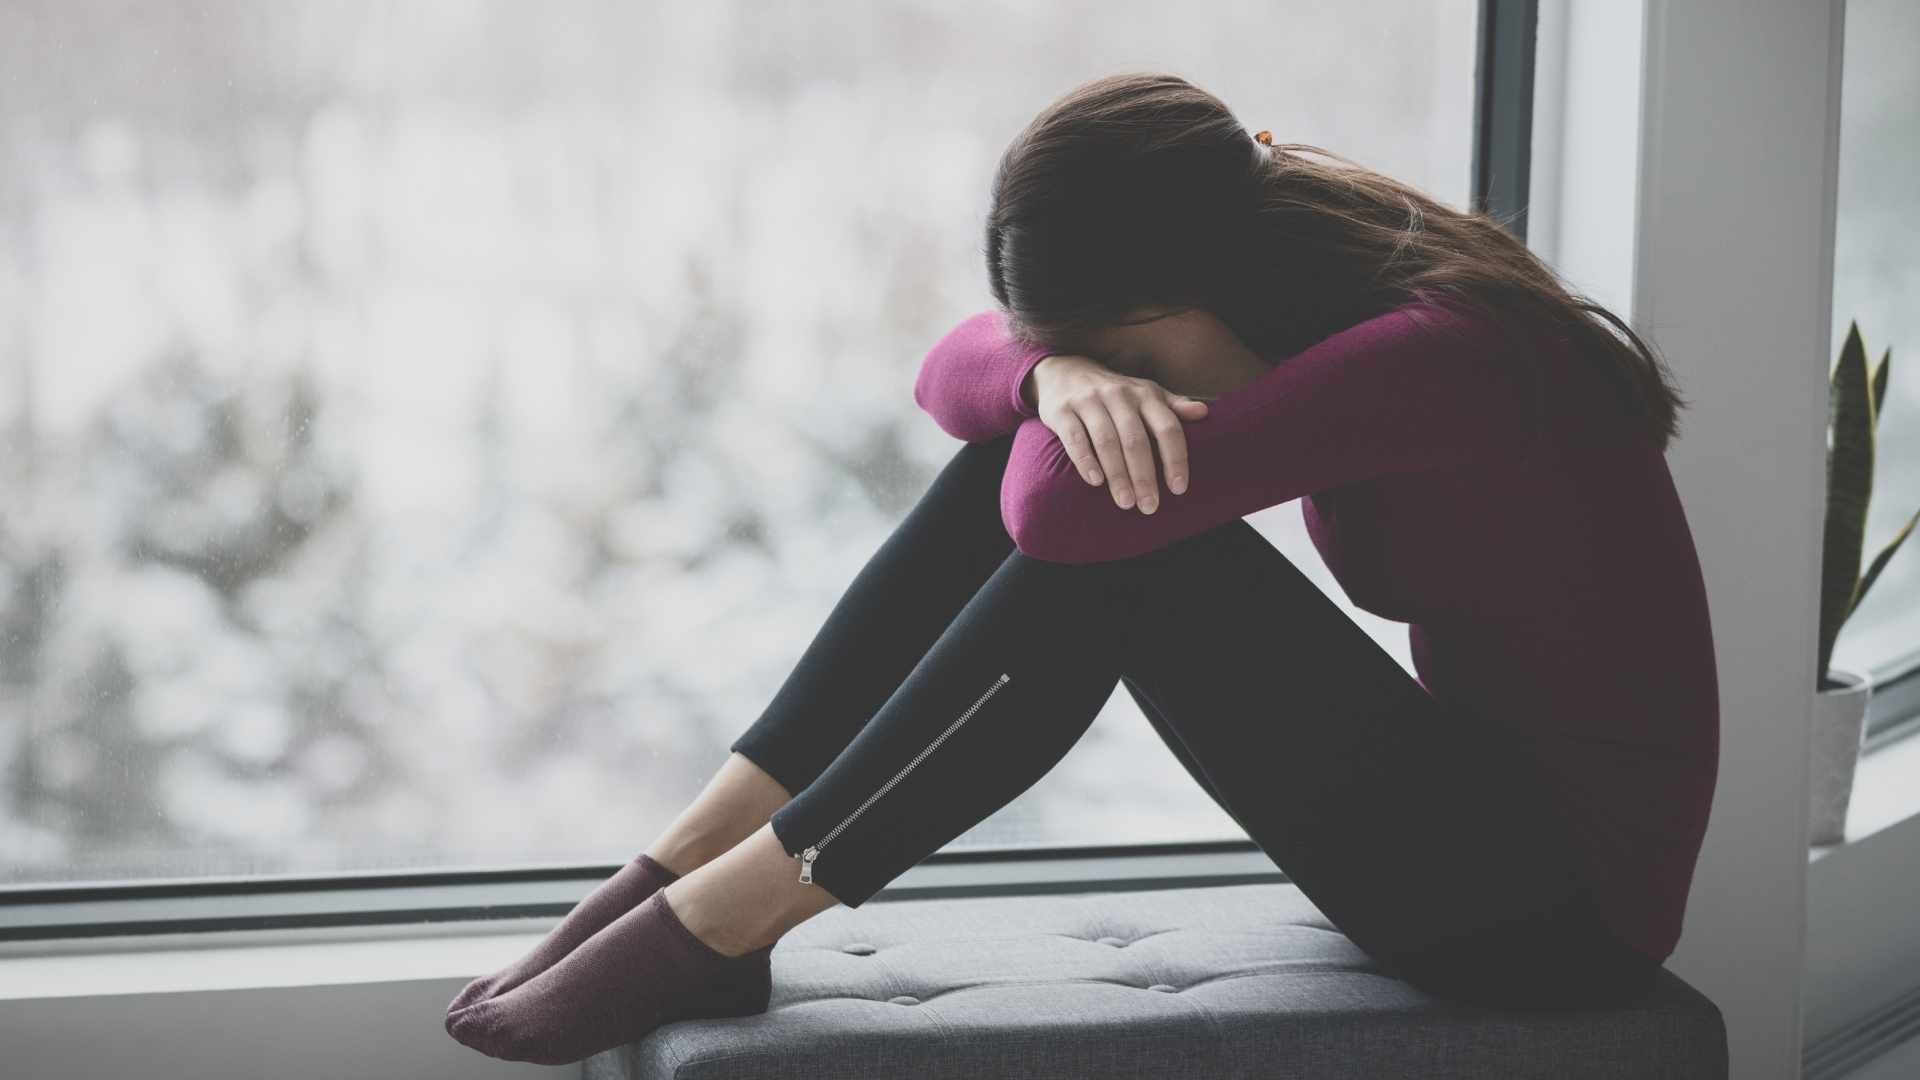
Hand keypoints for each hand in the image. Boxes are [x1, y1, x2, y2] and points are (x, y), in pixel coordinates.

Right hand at [1028, 354, 1210, 513]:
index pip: (1167, 427)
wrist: (1065, 371)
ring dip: (1118, 475)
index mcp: (1145, 394)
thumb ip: (1173, 406)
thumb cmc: (1115, 393)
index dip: (1175, 459)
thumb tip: (1204, 413)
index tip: (1178, 489)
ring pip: (1106, 441)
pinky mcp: (1062, 411)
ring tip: (1126, 503)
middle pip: (1136, 439)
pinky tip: (1095, 482)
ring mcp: (1089, 401)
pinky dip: (1085, 460)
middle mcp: (1119, 395)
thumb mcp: (1146, 393)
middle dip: (1144, 476)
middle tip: (1149, 506)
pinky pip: (1075, 438)